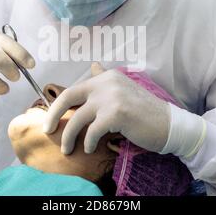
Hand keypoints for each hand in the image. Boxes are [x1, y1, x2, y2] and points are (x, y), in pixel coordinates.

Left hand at [43, 63, 171, 154]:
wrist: (168, 124)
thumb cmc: (144, 111)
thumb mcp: (124, 89)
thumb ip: (106, 78)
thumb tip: (93, 66)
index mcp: (107, 76)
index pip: (75, 88)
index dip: (60, 104)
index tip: (52, 117)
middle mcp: (107, 82)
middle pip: (68, 97)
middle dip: (53, 114)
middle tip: (47, 129)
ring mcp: (111, 97)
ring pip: (78, 118)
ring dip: (68, 136)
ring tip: (66, 149)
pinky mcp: (116, 114)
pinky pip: (92, 131)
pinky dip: (88, 142)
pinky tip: (89, 148)